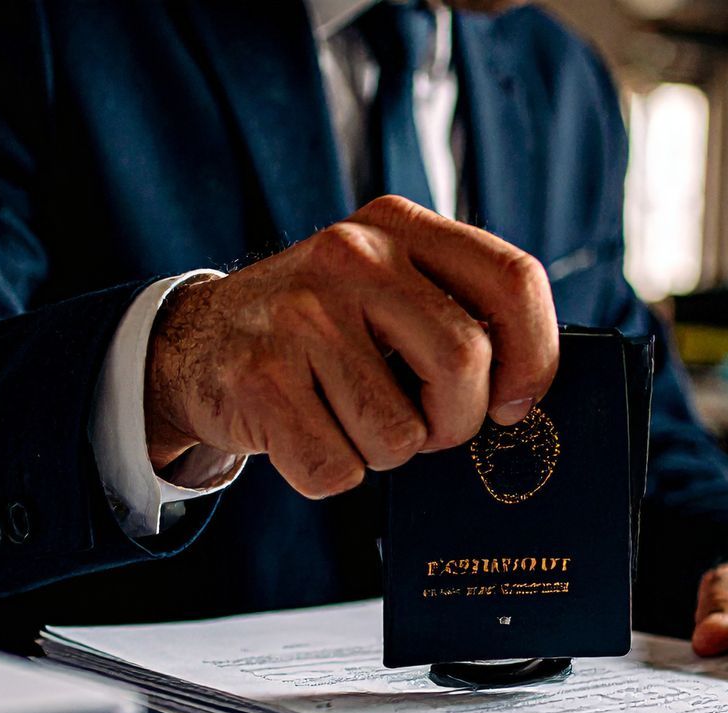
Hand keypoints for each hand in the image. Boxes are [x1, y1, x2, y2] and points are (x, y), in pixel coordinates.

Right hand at [142, 195, 558, 496]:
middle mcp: (351, 255)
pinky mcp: (259, 377)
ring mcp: (301, 315)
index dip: (535, 356)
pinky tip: (305, 431)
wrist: (193, 343)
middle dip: (457, 422)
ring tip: (346, 416)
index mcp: (398, 225)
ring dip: (385, 452)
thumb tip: (527, 395)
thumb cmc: (316, 330)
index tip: (517, 402)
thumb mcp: (384, 288)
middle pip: (464, 364)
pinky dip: (332, 472)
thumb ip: (453, 312)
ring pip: (400, 433)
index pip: (513, 281)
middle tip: (428, 426)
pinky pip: (338, 467)